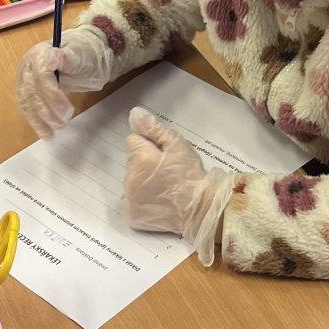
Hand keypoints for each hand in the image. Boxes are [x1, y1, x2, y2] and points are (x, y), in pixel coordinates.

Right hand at [14, 25, 116, 138]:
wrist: (81, 55)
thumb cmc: (84, 55)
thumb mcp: (82, 56)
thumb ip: (69, 59)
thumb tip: (56, 57)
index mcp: (43, 51)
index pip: (41, 72)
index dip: (52, 91)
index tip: (66, 108)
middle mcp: (29, 63)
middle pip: (32, 88)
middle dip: (48, 108)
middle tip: (65, 120)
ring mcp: (25, 77)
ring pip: (26, 101)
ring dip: (40, 119)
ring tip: (55, 131)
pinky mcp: (25, 90)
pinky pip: (27, 108)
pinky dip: (36, 122)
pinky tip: (45, 133)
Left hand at [122, 108, 232, 265]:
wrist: (200, 209)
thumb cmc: (190, 175)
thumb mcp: (177, 145)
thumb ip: (154, 129)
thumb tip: (134, 114)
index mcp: (140, 159)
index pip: (131, 141)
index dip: (148, 146)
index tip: (162, 155)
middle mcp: (130, 179)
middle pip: (131, 162)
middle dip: (144, 164)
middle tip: (166, 172)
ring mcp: (129, 199)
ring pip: (130, 181)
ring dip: (142, 181)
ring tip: (164, 187)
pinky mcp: (132, 215)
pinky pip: (130, 200)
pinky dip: (141, 199)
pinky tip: (158, 200)